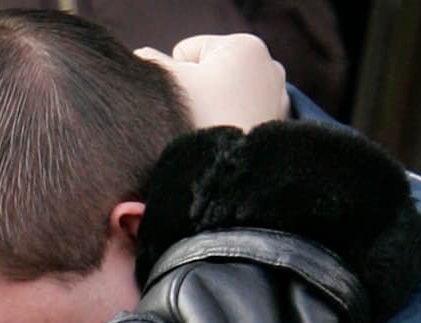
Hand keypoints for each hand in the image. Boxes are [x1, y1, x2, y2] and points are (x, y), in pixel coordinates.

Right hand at [135, 34, 288, 130]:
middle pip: (208, 74)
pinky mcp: (277, 126)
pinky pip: (240, 117)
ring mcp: (277, 97)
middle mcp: (268, 65)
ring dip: (213, 111)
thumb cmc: (203, 122)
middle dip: (197, 93)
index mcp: (244, 45)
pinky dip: (230, 127)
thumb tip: (143, 58)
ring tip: (211, 132)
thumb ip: (150, 62)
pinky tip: (225, 143)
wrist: (233, 177)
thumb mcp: (168, 84)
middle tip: (197, 118)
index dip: (175, 78)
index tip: (186, 101)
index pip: (185, 52)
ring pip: (224, 97)